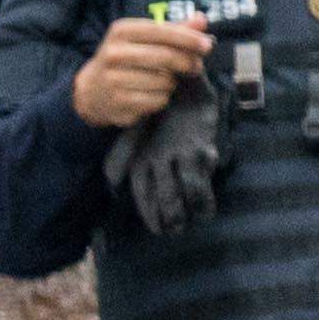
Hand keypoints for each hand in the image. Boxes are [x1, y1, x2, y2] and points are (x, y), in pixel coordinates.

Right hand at [68, 12, 211, 129]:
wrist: (92, 90)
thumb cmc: (126, 59)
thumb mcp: (144, 39)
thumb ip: (174, 29)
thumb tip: (201, 20)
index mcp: (121, 31)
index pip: (162, 32)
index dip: (188, 38)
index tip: (207, 45)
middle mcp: (114, 53)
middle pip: (165, 57)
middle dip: (187, 62)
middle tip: (197, 67)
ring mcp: (114, 79)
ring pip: (164, 82)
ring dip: (172, 83)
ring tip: (164, 80)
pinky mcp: (118, 102)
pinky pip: (156, 101)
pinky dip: (162, 98)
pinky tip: (153, 94)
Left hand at [108, 85, 227, 234]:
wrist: (184, 88)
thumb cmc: (158, 116)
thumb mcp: (134, 134)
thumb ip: (121, 157)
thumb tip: (111, 182)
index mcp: (143, 154)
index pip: (143, 192)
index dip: (150, 214)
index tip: (157, 229)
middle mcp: (161, 156)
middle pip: (166, 196)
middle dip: (172, 218)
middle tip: (177, 231)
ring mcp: (183, 153)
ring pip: (188, 191)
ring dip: (192, 210)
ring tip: (197, 220)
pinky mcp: (204, 149)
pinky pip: (206, 178)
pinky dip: (207, 196)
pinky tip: (207, 208)